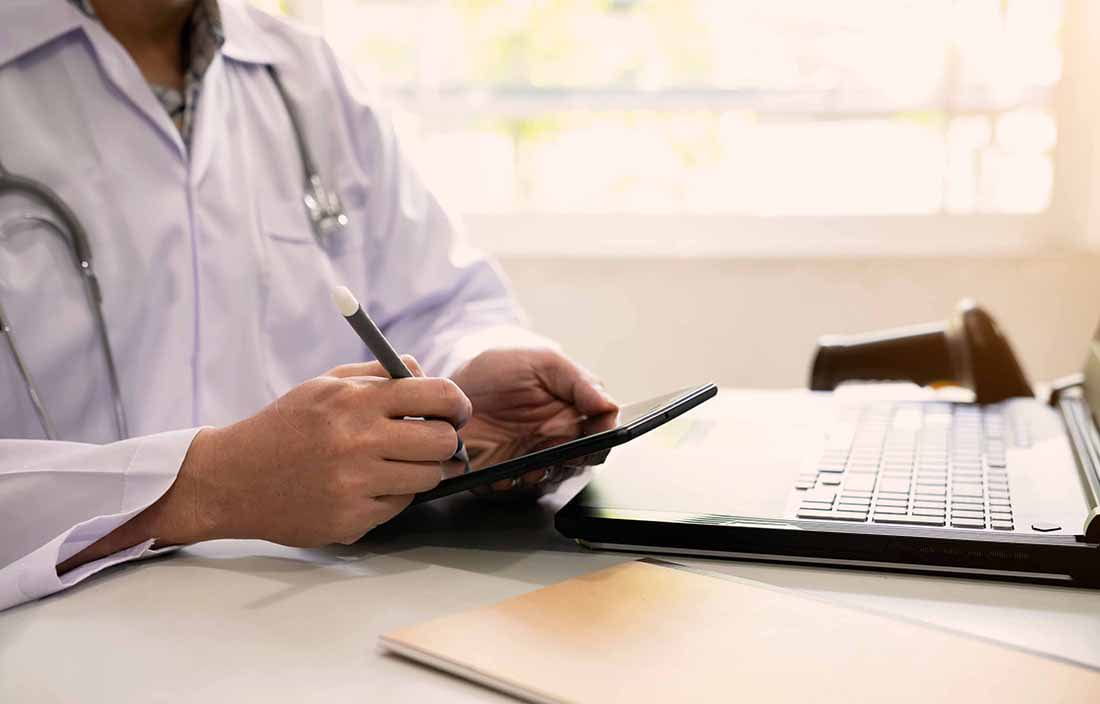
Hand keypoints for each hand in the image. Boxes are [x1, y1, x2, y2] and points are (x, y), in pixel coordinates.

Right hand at [161, 358, 471, 546]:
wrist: (232, 479)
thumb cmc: (285, 426)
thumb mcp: (325, 385)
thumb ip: (378, 375)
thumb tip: (427, 375)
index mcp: (355, 402)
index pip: (436, 395)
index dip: (457, 403)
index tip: (457, 410)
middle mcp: (359, 442)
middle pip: (443, 442)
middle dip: (447, 439)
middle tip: (434, 439)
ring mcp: (356, 485)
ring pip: (428, 477)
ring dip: (422, 469)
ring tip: (398, 462)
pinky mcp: (351, 520)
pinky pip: (399, 505)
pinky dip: (392, 495)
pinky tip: (366, 485)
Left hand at [450, 347, 617, 497]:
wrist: (456, 380)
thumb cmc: (503, 366)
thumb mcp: (544, 363)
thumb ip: (580, 382)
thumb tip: (609, 405)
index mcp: (573, 413)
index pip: (602, 435)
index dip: (602, 439)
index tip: (593, 436)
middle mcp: (557, 439)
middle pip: (580, 463)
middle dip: (570, 462)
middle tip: (557, 454)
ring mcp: (531, 457)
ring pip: (550, 480)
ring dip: (540, 478)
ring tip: (526, 469)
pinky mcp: (504, 472)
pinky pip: (514, 490)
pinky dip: (509, 486)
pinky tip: (501, 476)